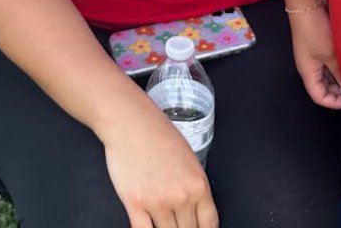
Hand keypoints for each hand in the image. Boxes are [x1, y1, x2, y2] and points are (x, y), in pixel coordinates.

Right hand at [101, 106, 218, 227]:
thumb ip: (194, 187)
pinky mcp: (135, 204)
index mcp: (198, 185)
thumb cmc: (159, 134)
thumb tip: (195, 210)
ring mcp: (158, 202)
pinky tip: (148, 225)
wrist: (132, 122)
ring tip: (162, 221)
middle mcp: (181, 197)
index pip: (208, 225)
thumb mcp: (189, 159)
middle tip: (177, 223)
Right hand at [289, 4, 340, 108]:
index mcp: (307, 71)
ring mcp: (314, 53)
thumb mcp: (329, 54)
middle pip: (324, 86)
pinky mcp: (320, 42)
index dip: (334, 102)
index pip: (319, 96)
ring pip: (329, 72)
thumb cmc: (311, 27)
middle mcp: (310, 64)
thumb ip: (340, 72)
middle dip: (339, 89)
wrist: (307, 3)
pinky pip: (331, 59)